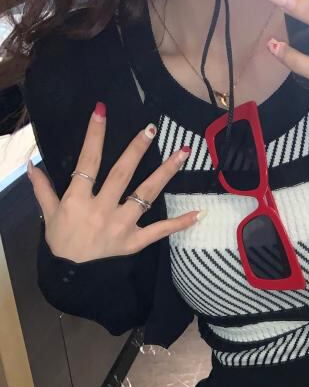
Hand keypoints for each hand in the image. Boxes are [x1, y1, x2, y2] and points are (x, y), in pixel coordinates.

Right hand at [27, 104, 203, 262]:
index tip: (102, 111)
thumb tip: (32, 165)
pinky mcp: (135, 241)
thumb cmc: (61, 241)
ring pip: (146, 194)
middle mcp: (102, 209)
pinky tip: (198, 212)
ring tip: (183, 153)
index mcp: (78, 199)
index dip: (95, 136)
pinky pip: (160, 230)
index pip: (88, 160)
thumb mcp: (48, 213)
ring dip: (166, 172)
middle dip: (137, 149)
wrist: (71, 275)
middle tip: (151, 129)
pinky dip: (180, 223)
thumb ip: (43, 188)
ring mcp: (121, 225)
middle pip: (122, 173)